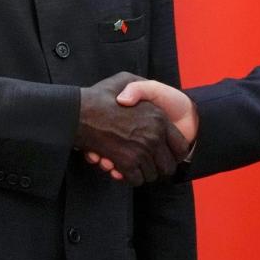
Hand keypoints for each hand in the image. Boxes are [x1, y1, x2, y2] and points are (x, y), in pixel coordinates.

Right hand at [75, 72, 189, 185]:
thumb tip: (151, 105)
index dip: (174, 155)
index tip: (166, 157)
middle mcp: (154, 136)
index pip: (180, 147)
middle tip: (150, 165)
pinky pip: (136, 179)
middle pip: (168, 166)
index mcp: (159, 118)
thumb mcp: (125, 80)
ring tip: (134, 165)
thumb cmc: (100, 95)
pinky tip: (121, 169)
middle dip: (159, 168)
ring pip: (152, 175)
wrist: (78, 111)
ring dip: (143, 173)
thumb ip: (141, 88)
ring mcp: (141, 150)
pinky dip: (129, 177)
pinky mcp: (127, 163)